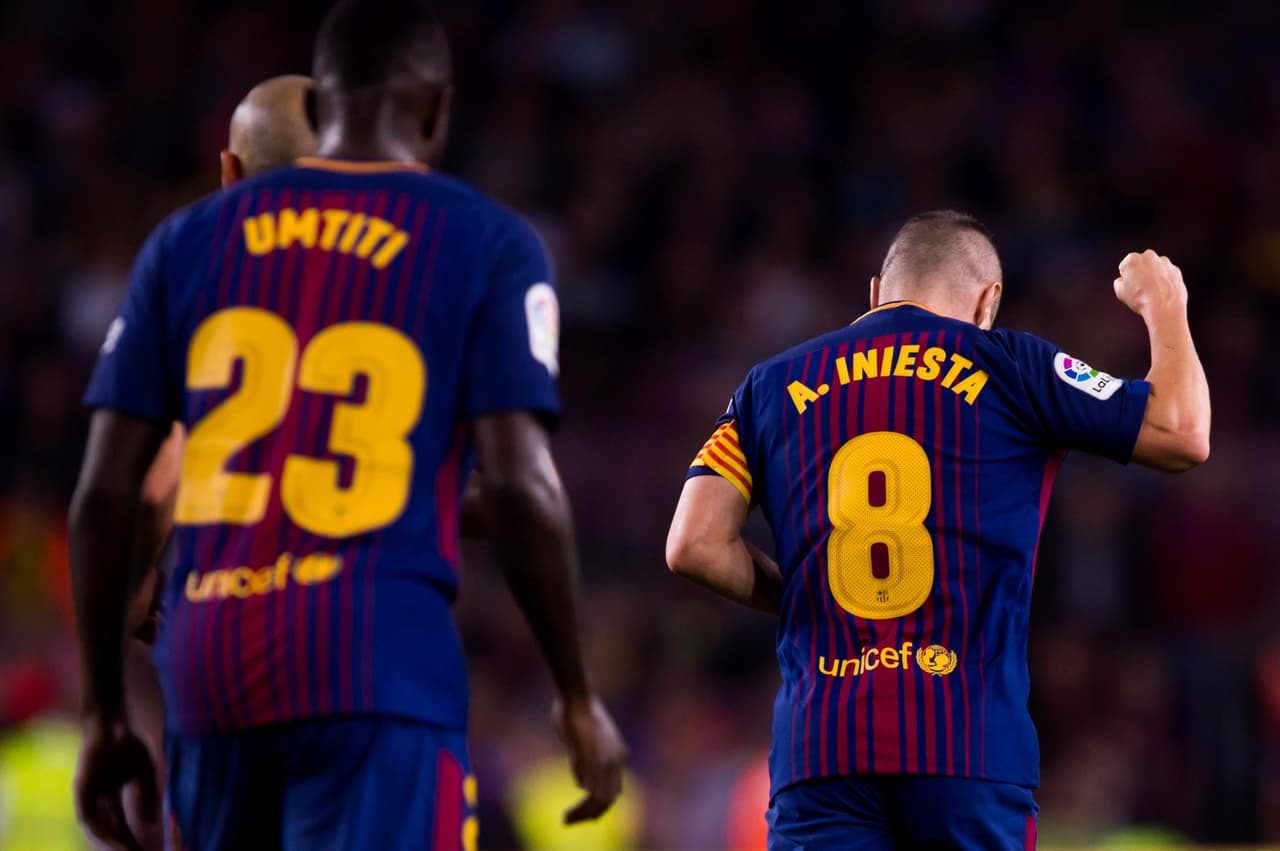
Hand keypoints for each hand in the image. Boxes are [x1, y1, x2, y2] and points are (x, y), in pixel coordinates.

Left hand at [76, 714, 158, 850]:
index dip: (130, 839)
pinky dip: (96, 829)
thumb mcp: (144, 774)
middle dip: (121, 845)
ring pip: (97, 826)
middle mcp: (97, 800)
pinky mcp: (81, 789)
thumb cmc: (128, 745)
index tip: (142, 850)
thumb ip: (148, 796)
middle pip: (108, 829)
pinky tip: (106, 839)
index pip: (120, 824)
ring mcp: (88, 795)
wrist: (113, 725)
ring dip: (109, 842)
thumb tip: (151, 821)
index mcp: (111, 797)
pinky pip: (86, 814)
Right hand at [552, 694, 626, 823]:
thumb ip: (584, 764)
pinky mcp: (594, 757)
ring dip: (583, 814)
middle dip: (590, 815)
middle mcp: (617, 759)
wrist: (577, 695)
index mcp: (618, 755)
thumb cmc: (576, 713)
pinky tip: (569, 811)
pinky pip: (591, 790)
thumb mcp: (582, 743)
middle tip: (570, 822)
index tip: (581, 816)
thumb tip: (581, 785)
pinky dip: (581, 805)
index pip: (613, 792)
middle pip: (608, 800)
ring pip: (600, 799)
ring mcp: (606, 759)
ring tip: (566, 820)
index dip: (598, 808)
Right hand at [1114, 249, 1187, 319]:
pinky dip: (1164, 281)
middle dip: (1141, 274)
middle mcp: (1150, 257)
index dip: (1126, 277)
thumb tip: (1124, 281)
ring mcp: (1165, 263)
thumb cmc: (1141, 299)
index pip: (1125, 266)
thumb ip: (1119, 281)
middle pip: (1141, 265)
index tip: (1129, 285)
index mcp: (1133, 259)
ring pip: (1156, 269)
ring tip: (1152, 292)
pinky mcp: (1176, 271)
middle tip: (1140, 288)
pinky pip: (1167, 275)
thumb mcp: (1119, 291)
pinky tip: (1161, 293)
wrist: (1164, 307)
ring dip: (1153, 277)